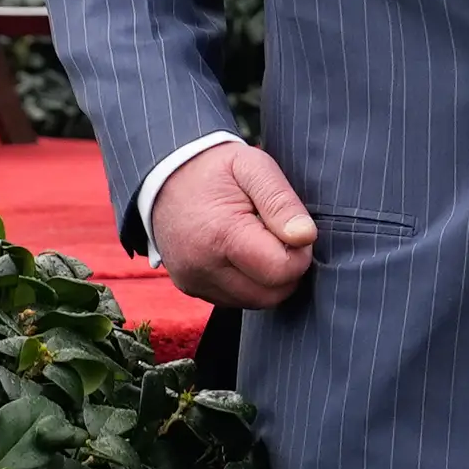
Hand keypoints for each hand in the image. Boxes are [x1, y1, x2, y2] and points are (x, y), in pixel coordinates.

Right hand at [148, 144, 317, 308]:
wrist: (163, 176)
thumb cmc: (214, 169)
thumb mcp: (252, 166)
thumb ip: (281, 201)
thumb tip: (305, 236)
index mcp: (222, 235)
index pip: (282, 270)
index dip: (300, 252)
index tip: (293, 229)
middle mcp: (203, 267)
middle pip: (271, 295)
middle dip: (287, 270)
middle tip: (280, 236)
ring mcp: (194, 281)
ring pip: (255, 302)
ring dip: (269, 280)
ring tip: (261, 242)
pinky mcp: (191, 287)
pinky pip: (235, 300)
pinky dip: (249, 283)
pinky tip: (243, 254)